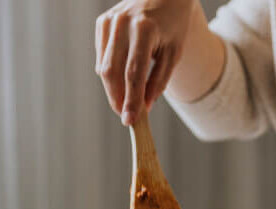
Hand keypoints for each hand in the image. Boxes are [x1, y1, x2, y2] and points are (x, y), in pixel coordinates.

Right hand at [95, 0, 195, 125]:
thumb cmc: (173, 25)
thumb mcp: (173, 54)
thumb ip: (158, 82)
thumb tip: (143, 107)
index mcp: (144, 29)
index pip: (133, 73)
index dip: (130, 100)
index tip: (129, 121)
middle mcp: (123, 22)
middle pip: (113, 72)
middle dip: (117, 98)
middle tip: (126, 116)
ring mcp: (110, 21)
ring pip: (104, 67)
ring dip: (113, 89)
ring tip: (126, 98)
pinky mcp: (102, 22)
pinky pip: (102, 57)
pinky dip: (110, 73)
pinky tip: (122, 76)